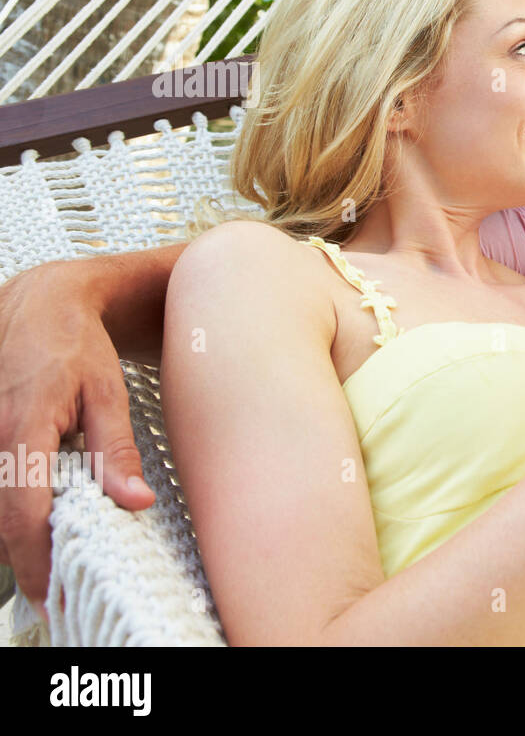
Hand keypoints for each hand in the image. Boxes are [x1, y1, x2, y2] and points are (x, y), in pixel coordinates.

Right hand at [0, 261, 154, 619]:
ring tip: (48, 564)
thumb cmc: (76, 348)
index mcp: (23, 428)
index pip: (23, 510)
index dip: (34, 558)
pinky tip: (31, 526)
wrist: (37, 306)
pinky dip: (8, 511)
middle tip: (56, 590)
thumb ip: (117, 453)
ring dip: (15, 536)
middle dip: (24, 557)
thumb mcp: (108, 395)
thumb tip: (136, 503)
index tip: (51, 593)